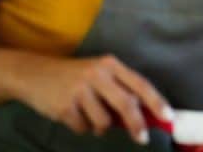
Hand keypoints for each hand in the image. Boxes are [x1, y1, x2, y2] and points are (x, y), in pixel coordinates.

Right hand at [15, 54, 168, 142]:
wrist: (33, 74)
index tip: (168, 118)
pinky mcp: (64, 106)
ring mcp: (79, 90)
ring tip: (89, 115)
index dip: (156, 102)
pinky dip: (82, 127)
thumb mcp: (99, 73)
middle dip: (137, 125)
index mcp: (110, 65)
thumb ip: (120, 89)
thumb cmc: (74, 76)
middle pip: (126, 104)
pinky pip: (83, 128)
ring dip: (100, 127)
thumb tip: (145, 115)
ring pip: (104, 122)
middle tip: (142, 138)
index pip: (140, 84)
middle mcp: (96, 74)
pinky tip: (73, 114)